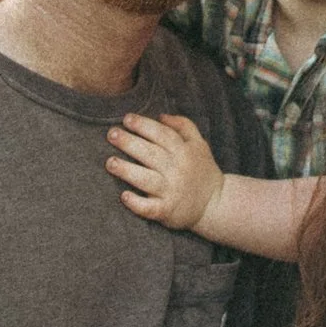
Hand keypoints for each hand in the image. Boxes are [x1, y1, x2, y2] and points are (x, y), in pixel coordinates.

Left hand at [109, 111, 224, 231]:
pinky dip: (137, 203)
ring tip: (110, 162)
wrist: (216, 204)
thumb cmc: (203, 171)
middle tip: (112, 134)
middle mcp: (177, 170)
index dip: (144, 125)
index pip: (162, 134)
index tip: (127, 119)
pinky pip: (149, 208)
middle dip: (129, 143)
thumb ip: (183, 126)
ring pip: (146, 179)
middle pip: (150, 154)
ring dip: (127, 171)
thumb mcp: (199, 144)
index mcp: (184, 152)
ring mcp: (172, 191)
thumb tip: (161, 116)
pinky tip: (124, 196)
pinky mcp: (167, 210)